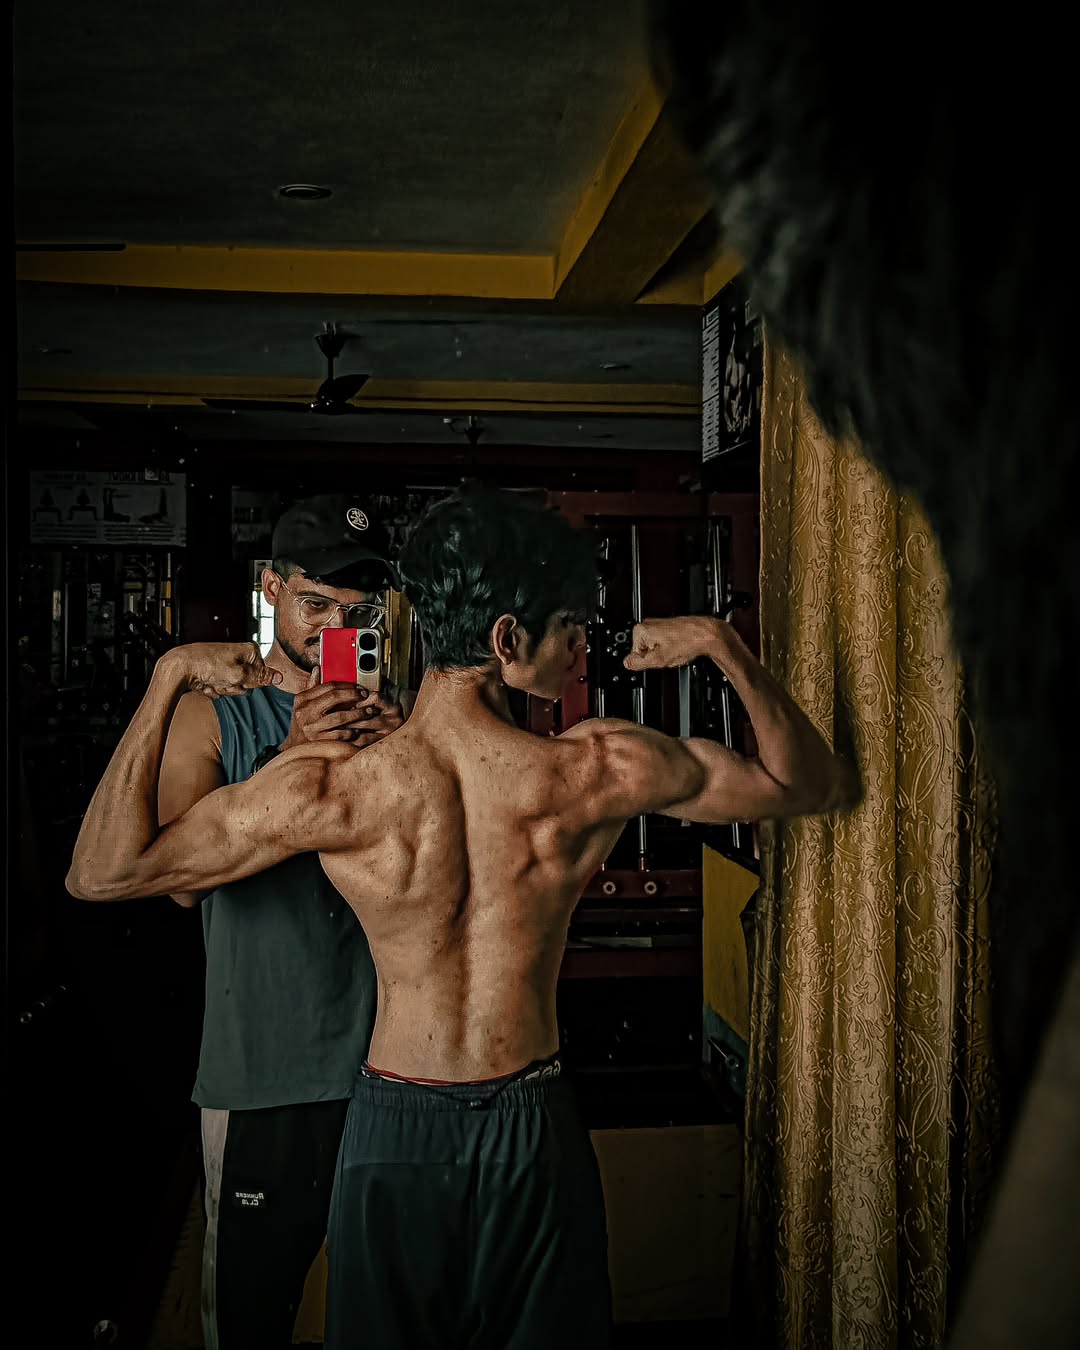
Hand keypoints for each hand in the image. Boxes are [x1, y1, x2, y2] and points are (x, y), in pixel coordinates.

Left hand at [161, 643, 282, 696]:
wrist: (179, 667)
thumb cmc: (207, 665)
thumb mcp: (239, 674)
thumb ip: (260, 678)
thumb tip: (279, 677)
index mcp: (249, 650)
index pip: (263, 674)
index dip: (252, 681)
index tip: (240, 679)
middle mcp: (239, 656)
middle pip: (249, 682)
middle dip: (236, 686)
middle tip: (224, 680)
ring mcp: (227, 665)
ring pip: (235, 687)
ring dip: (224, 689)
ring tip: (212, 680)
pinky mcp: (216, 673)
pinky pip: (222, 688)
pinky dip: (214, 689)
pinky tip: (205, 682)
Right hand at [281, 667, 405, 749]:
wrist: (293, 748)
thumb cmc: (302, 724)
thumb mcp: (302, 704)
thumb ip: (311, 687)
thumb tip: (317, 669)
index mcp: (302, 699)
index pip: (328, 686)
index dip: (347, 685)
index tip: (358, 687)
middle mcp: (305, 712)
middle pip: (334, 697)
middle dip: (354, 695)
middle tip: (365, 696)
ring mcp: (312, 728)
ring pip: (340, 717)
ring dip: (358, 713)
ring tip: (368, 711)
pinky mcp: (319, 742)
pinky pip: (341, 735)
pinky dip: (352, 732)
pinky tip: (358, 730)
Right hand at [623, 616, 726, 670]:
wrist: (706, 635)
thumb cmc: (687, 642)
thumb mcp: (659, 659)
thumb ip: (638, 663)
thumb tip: (627, 663)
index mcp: (641, 630)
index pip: (635, 655)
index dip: (647, 662)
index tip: (658, 660)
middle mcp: (648, 624)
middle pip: (644, 650)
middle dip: (656, 657)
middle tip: (668, 656)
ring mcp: (659, 625)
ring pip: (655, 647)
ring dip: (664, 653)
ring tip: (675, 651)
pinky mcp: (668, 627)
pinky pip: (664, 643)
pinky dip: (671, 648)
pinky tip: (679, 648)